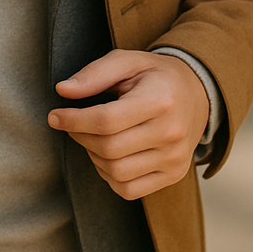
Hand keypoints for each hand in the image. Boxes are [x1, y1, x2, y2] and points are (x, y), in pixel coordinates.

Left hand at [48, 50, 209, 199]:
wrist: (197, 94)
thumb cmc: (155, 76)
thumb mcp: (127, 61)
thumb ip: (95, 74)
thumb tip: (63, 90)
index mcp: (160, 100)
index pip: (106, 120)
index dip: (73, 121)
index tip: (55, 116)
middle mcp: (171, 133)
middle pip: (108, 148)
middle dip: (80, 137)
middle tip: (73, 124)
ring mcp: (175, 158)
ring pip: (116, 172)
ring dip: (93, 157)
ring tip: (94, 138)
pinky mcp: (174, 175)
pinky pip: (129, 190)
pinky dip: (110, 177)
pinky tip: (109, 157)